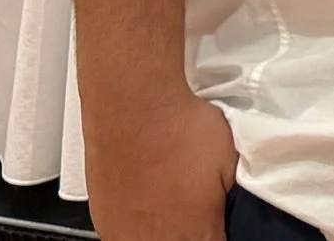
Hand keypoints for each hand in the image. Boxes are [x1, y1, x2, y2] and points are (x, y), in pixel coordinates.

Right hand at [83, 88, 234, 240]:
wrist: (134, 107)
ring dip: (162, 236)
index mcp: (197, 229)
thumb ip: (230, 195)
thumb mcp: (229, 159)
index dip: (216, 237)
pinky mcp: (103, 220)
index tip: (215, 227)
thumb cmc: (181, 127)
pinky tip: (142, 217)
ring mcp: (126, 233)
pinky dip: (134, 233)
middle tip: (194, 218)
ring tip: (169, 216)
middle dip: (190, 236)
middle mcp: (160, 239)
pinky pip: (120, 239)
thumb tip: (230, 208)